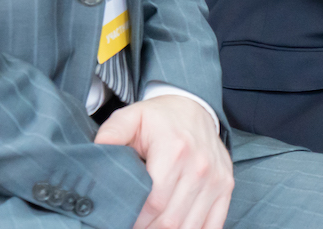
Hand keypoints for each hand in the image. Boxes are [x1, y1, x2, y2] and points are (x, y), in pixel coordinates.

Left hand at [95, 94, 231, 228]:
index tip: (121, 220)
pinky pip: (213, 225)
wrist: (194, 106)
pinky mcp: (226, 186)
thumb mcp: (131, 117)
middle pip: (171, 220)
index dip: (136, 220)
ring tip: (151, 227)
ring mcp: (216, 178)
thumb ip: (111, 134)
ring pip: (190, 227)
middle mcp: (200, 166)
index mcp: (175, 150)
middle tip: (132, 226)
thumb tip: (96, 152)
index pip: (154, 203)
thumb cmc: (158, 118)